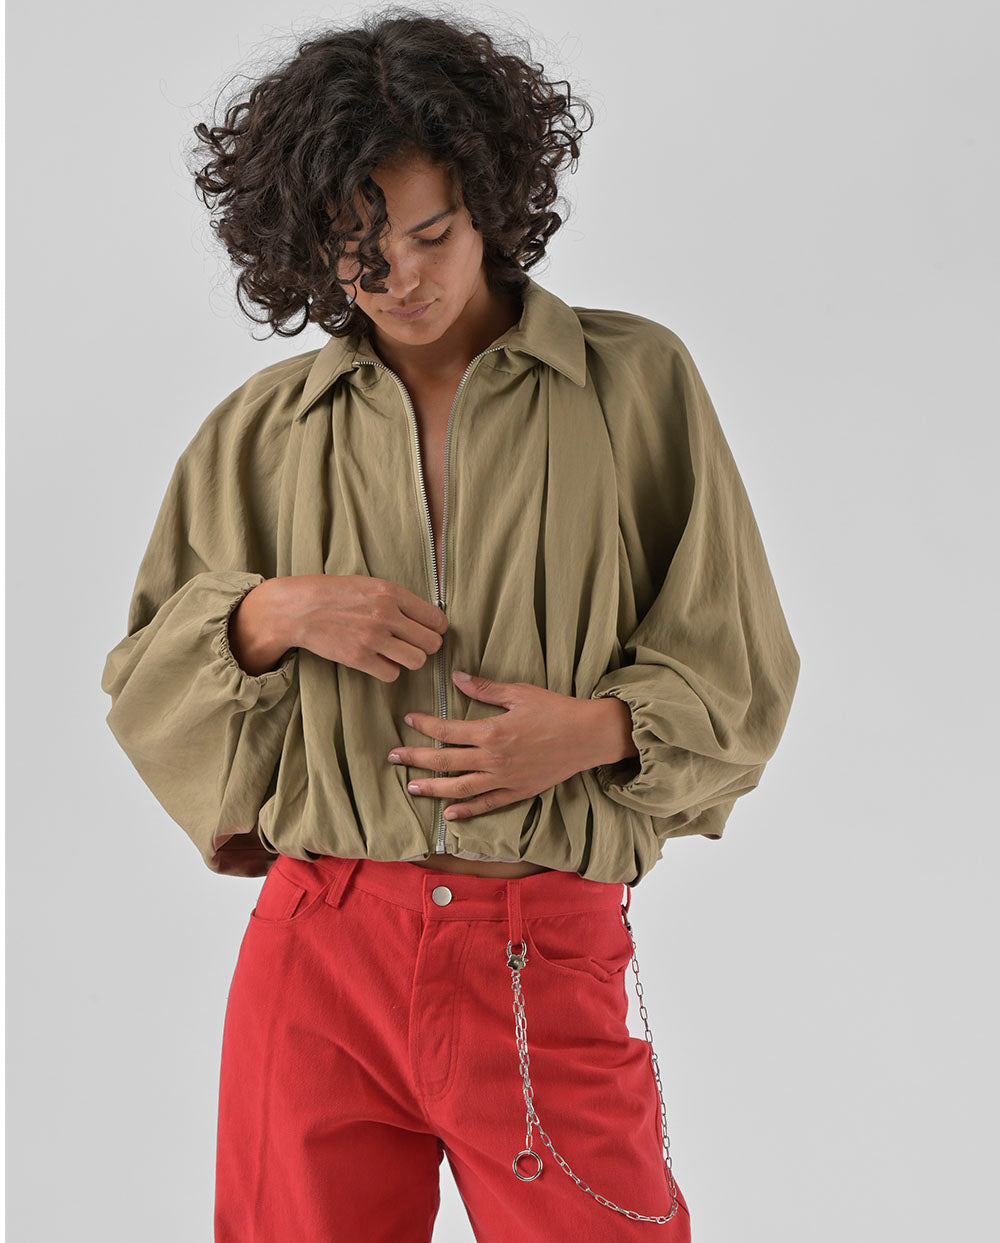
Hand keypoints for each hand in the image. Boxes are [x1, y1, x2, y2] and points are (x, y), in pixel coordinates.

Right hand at [269, 574, 447, 681]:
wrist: (298, 608)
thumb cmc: (333, 594)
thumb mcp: (369, 584)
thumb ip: (396, 599)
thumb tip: (424, 616)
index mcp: (391, 593)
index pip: (436, 619)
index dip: (435, 628)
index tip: (426, 631)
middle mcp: (386, 614)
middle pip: (432, 643)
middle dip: (425, 646)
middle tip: (411, 645)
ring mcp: (373, 638)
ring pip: (417, 661)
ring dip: (409, 660)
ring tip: (396, 654)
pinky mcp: (359, 658)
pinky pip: (392, 674)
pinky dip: (387, 671)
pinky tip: (377, 661)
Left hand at [387, 669, 635, 820]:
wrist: (588, 736)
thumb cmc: (556, 710)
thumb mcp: (519, 692)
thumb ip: (485, 688)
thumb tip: (457, 677)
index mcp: (491, 731)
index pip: (448, 730)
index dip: (424, 725)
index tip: (408, 720)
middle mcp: (493, 759)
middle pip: (445, 761)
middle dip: (416, 758)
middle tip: (393, 756)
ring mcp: (504, 779)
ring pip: (460, 788)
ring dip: (432, 788)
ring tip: (411, 787)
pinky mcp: (518, 791)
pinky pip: (487, 804)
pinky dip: (467, 811)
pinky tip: (449, 813)